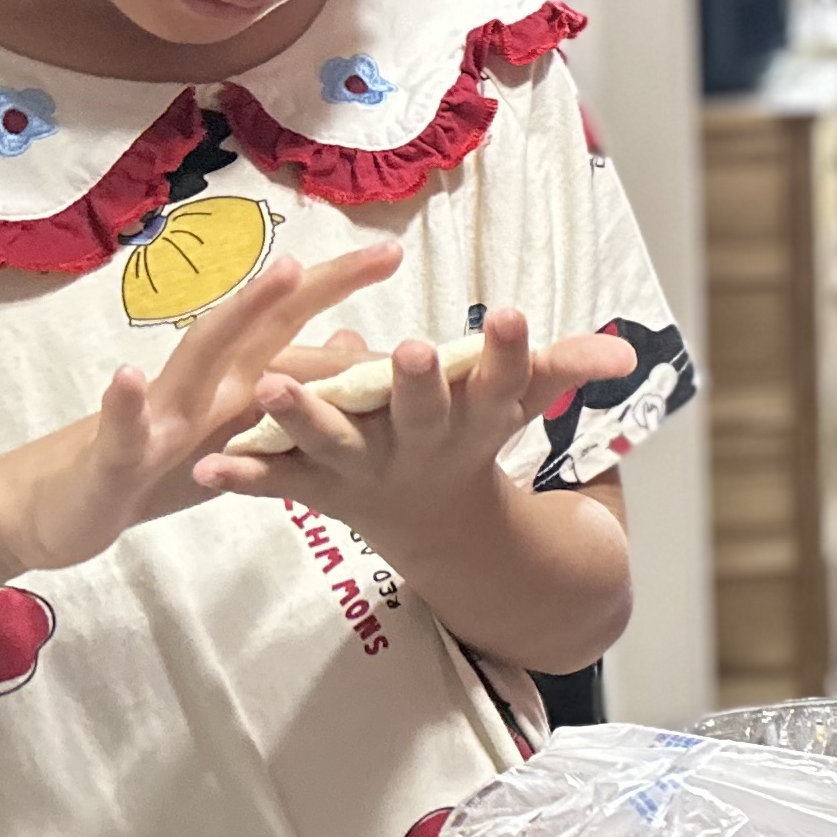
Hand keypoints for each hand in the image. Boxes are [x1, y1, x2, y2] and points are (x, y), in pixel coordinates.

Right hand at [9, 240, 405, 571]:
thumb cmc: (163, 462)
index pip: (300, 332)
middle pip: (267, 323)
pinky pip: (122, 431)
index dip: (343, 300)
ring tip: (285, 272)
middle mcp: (206, 384)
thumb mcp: (239, 427)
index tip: (394, 254)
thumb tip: (351, 341)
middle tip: (385, 251)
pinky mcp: (118, 458)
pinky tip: (125, 377)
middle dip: (320, 284)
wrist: (69, 507)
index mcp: (238, 381)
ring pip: (203, 356)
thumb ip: (289, 385)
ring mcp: (161, 415)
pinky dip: (122, 406)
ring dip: (241, 314)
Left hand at [188, 309, 636, 555]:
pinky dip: (244, 478)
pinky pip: (278, 484)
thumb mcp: (521, 403)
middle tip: (409, 351)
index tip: (513, 312)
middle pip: (421, 413)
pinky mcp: (318, 486)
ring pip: (335, 444)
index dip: (511, 351)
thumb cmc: (472, 435)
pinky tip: (209, 467)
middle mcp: (421, 445)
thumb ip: (563, 369)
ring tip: (274, 386)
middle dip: (415, 384)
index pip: (503, 378)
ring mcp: (366, 468)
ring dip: (304, 418)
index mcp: (474, 417)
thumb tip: (628, 353)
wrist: (432, 523)